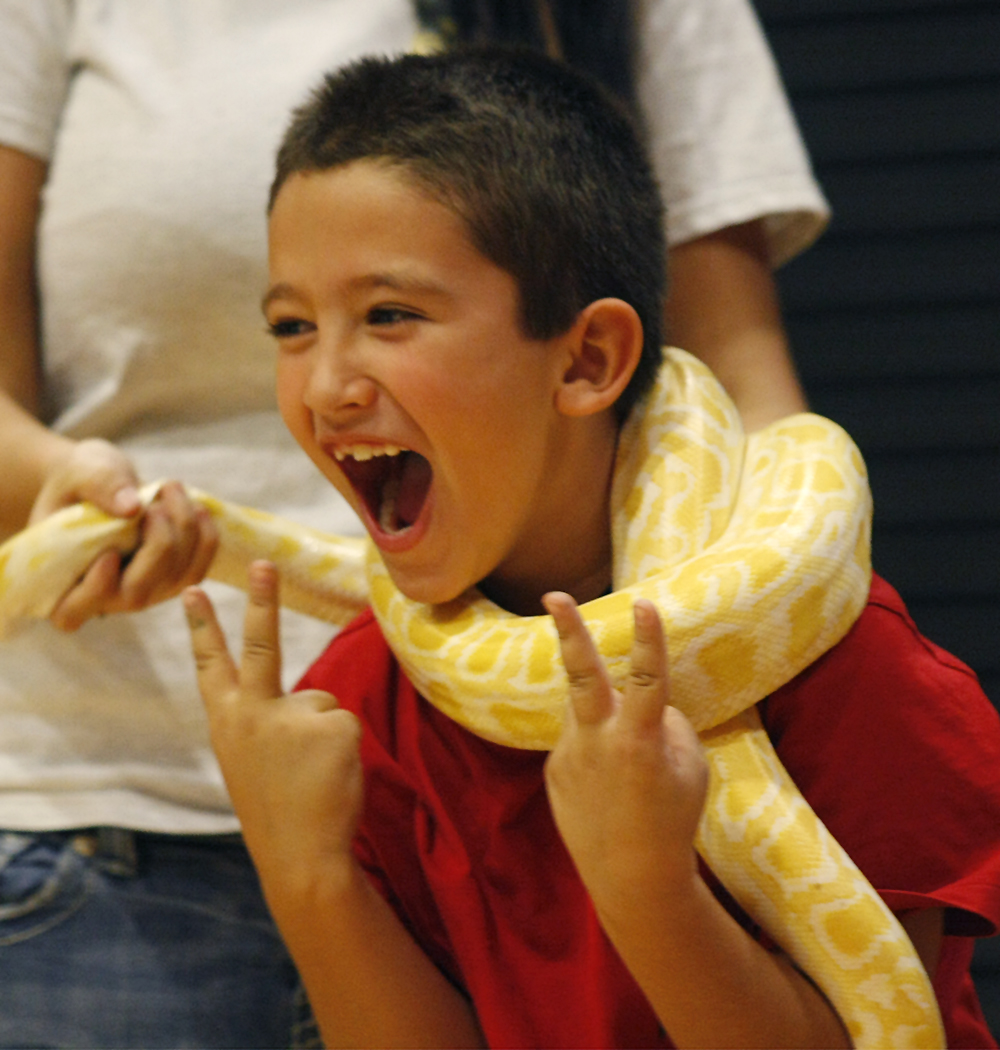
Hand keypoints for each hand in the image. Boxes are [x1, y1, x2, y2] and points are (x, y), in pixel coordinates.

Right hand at [31, 438, 217, 629]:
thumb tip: (131, 508)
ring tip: (171, 488)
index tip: (109, 555)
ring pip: (174, 582)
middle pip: (135, 596)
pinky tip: (197, 507)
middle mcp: (103, 598)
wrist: (103, 482)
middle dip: (156, 546)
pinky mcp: (172, 580)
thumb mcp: (80, 471)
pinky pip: (197, 570)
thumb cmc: (81, 480)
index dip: (93, 591)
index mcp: (60, 580)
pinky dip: (204, 538)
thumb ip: (98, 485)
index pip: (69, 612)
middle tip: (154, 503)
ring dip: (185, 533)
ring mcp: (142, 593)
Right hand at [185, 561, 362, 884]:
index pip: (211, 665)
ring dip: (324, 733)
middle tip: (266, 564)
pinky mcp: (333, 724)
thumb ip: (269, 721)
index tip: (193, 589)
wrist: (301, 858)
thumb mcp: (252, 760)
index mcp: (228, 722)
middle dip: (261, 600)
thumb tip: (313, 701)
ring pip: (322, 702)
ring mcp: (293, 717)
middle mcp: (253, 712)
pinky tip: (329, 776)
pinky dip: (344, 747)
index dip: (203, 626)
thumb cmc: (278, 808)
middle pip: (262, 644)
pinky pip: (344, 721)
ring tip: (310, 775)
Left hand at [542, 592, 707, 914]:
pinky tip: (608, 788)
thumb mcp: (690, 766)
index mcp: (640, 741)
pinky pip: (578, 740)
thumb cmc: (673, 817)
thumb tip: (643, 697)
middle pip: (582, 676)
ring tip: (624, 771)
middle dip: (569, 631)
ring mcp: (569, 753)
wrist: (630, 877)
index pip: (649, 679)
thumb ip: (666, 720)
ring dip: (603, 718)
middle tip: (553, 594)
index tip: (644, 603)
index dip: (649, 639)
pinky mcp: (552, 767)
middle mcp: (598, 741)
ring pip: (585, 710)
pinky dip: (596, 750)